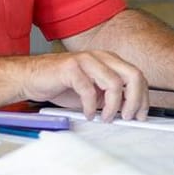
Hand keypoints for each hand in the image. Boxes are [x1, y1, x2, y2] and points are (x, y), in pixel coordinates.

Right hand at [18, 50, 148, 121]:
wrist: (30, 78)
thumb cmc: (60, 85)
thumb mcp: (92, 92)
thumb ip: (110, 97)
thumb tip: (128, 112)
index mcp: (108, 60)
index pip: (137, 76)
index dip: (143, 97)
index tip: (141, 114)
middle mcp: (100, 57)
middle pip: (133, 75)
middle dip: (135, 100)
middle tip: (128, 117)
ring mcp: (85, 60)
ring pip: (114, 83)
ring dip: (113, 106)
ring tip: (105, 118)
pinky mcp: (70, 68)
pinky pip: (89, 89)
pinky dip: (91, 106)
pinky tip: (87, 114)